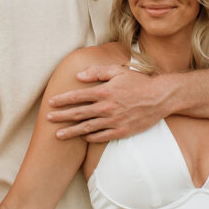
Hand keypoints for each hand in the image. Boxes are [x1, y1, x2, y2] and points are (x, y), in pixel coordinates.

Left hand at [48, 64, 163, 141]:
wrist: (160, 98)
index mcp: (104, 91)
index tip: (51, 103)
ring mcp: (113, 121)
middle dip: (61, 116)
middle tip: (48, 119)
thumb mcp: (118, 71)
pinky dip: (90, 137)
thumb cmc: (139, 82)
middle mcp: (107, 108)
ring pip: (87, 128)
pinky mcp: (121, 131)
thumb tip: (79, 76)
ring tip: (58, 135)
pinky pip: (101, 137)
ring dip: (71, 132)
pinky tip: (82, 137)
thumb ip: (97, 72)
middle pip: (78, 113)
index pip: (78, 96)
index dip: (63, 100)